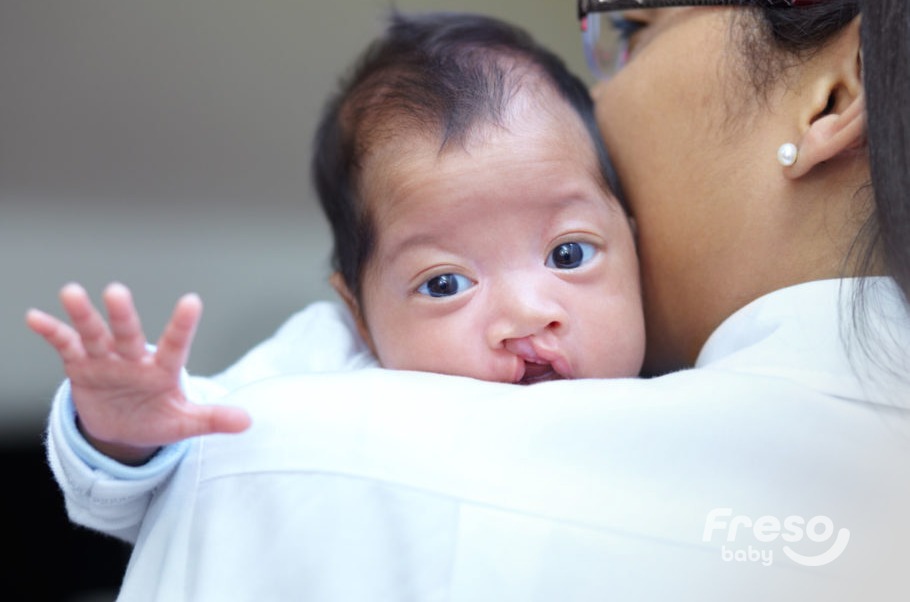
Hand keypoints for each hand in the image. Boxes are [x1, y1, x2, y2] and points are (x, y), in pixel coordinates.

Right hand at [26, 282, 250, 464]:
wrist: (124, 428)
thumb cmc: (158, 418)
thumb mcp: (185, 423)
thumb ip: (212, 419)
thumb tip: (248, 422)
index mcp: (163, 369)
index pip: (176, 345)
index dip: (182, 325)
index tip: (192, 301)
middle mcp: (134, 358)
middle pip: (129, 334)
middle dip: (122, 315)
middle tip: (117, 291)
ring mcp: (106, 360)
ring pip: (95, 334)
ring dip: (83, 315)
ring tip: (71, 291)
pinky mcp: (81, 366)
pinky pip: (66, 346)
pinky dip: (52, 332)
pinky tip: (35, 317)